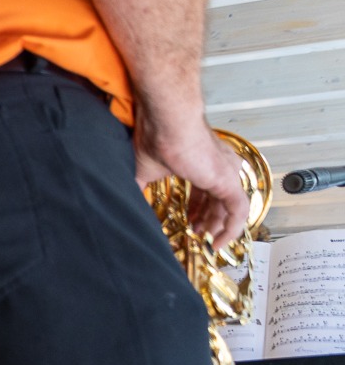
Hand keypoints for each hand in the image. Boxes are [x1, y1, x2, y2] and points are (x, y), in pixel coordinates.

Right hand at [134, 113, 243, 252]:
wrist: (168, 122)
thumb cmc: (158, 136)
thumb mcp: (142, 170)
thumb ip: (139, 189)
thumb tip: (126, 203)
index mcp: (201, 161)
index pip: (205, 189)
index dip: (197, 208)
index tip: (189, 220)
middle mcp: (219, 165)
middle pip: (219, 199)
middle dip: (208, 219)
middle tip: (198, 233)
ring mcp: (226, 173)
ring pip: (230, 206)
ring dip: (219, 227)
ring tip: (209, 242)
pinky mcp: (228, 181)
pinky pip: (238, 211)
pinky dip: (231, 229)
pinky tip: (219, 242)